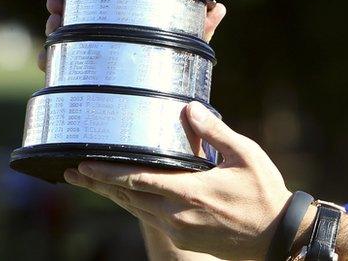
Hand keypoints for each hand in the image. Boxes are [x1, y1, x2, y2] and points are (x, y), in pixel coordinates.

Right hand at [37, 0, 226, 70]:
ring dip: (53, 32)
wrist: (169, 121)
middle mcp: (106, 41)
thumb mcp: (187, 51)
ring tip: (53, 28)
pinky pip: (62, 70)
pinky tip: (48, 61)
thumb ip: (201, 31)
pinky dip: (52, 63)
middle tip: (57, 7)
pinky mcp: (85, 83)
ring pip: (64, 41)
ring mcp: (93, 61)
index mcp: (127, 28)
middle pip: (77, 18)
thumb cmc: (178, 79)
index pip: (101, 1)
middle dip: (62, 8)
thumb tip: (219, 6)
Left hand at [64, 102, 290, 259]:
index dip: (108, 172)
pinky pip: (149, 219)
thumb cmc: (263, 193)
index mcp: (191, 192)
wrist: (275, 236)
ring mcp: (178, 230)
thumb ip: (216, 131)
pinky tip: (126, 196)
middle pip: (128, 198)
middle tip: (72, 173)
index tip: (84, 163)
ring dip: (112, 195)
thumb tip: (189, 108)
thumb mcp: (246, 155)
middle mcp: (178, 215)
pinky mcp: (183, 239)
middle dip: (99, 184)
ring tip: (90, 182)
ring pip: (136, 210)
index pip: (139, 180)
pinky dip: (133, 205)